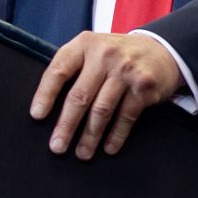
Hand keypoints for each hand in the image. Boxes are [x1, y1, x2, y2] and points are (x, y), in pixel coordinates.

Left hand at [29, 32, 182, 159]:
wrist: (160, 50)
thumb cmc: (117, 56)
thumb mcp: (93, 50)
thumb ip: (74, 68)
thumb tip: (48, 106)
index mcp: (85, 44)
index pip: (59, 70)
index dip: (46, 94)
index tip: (37, 116)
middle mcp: (105, 55)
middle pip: (80, 96)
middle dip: (66, 125)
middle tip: (57, 146)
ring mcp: (126, 70)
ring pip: (102, 110)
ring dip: (90, 136)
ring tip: (82, 153)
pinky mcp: (144, 86)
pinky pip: (126, 116)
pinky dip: (116, 135)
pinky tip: (108, 148)